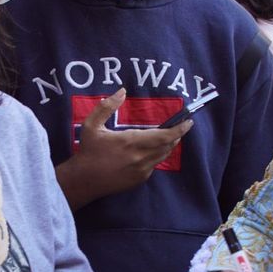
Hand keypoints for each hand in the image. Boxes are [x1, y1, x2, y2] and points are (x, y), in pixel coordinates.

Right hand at [55, 89, 189, 208]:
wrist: (83, 181)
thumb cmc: (88, 151)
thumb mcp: (92, 125)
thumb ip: (107, 106)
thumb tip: (122, 91)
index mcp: (131, 142)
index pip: (164, 136)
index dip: (179, 129)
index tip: (188, 122)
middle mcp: (140, 158)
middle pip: (168, 146)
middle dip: (176, 136)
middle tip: (180, 126)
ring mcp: (141, 171)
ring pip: (163, 156)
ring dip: (168, 145)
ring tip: (167, 136)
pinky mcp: (139, 180)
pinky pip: (153, 165)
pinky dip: (156, 156)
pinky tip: (148, 151)